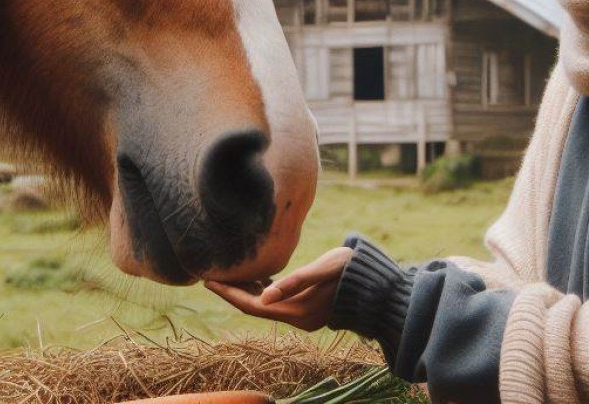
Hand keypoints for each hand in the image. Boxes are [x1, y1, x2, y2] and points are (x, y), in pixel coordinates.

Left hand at [204, 245, 353, 331]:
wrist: (379, 286)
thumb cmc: (352, 270)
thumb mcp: (325, 270)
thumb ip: (296, 281)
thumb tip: (265, 296)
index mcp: (298, 311)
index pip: (253, 305)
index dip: (230, 293)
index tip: (208, 280)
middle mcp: (298, 318)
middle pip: (256, 307)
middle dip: (233, 292)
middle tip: (210, 274)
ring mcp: (304, 315)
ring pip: (266, 305)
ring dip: (247, 291)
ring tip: (227, 273)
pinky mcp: (309, 308)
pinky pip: (278, 302)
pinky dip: (264, 290)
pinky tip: (256, 277)